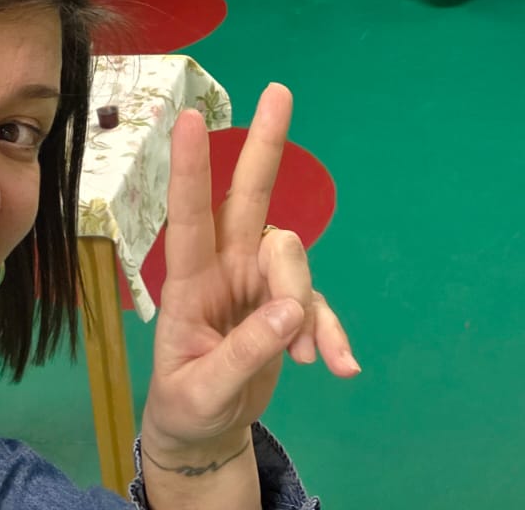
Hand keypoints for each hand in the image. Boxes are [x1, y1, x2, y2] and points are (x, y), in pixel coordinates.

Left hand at [139, 90, 355, 482]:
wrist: (204, 433)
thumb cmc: (186, 405)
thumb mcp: (202, 392)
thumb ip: (244, 353)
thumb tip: (290, 315)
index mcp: (189, 283)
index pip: (187, 217)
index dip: (189, 169)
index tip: (185, 118)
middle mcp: (226, 268)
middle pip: (249, 196)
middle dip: (265, 145)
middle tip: (278, 91)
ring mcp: (260, 283)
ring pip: (295, 258)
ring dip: (307, 307)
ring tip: (307, 362)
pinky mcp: (287, 307)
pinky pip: (318, 304)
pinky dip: (331, 334)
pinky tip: (340, 369)